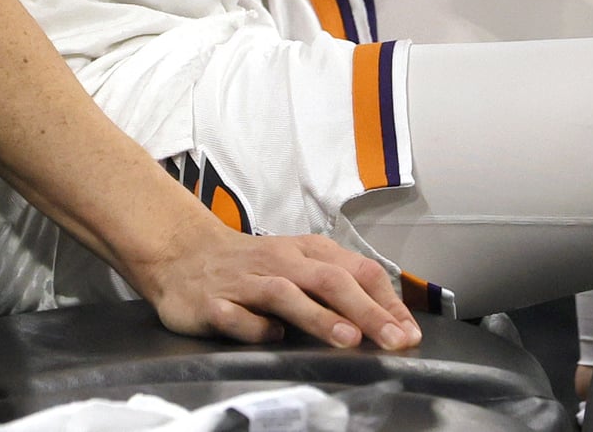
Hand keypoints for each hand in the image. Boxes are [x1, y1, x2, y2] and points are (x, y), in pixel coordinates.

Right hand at [131, 215, 422, 351]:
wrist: (183, 255)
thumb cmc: (252, 266)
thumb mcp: (298, 265)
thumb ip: (338, 289)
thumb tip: (390, 322)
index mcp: (305, 252)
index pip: (356, 270)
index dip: (386, 301)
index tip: (409, 332)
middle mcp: (279, 263)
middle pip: (329, 280)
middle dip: (366, 311)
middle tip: (394, 340)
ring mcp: (245, 282)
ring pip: (286, 295)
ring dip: (319, 317)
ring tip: (348, 339)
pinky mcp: (213, 302)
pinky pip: (236, 317)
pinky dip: (254, 327)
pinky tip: (269, 337)